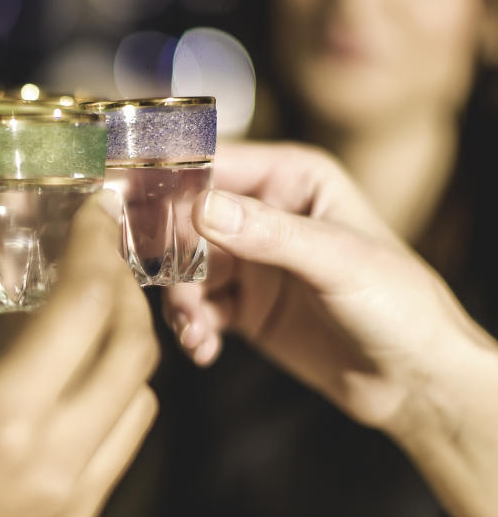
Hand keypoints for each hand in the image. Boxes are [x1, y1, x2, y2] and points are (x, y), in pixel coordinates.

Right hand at [0, 191, 158, 516]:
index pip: (83, 311)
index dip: (96, 248)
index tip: (93, 212)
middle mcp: (55, 467)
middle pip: (133, 350)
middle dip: (122, 286)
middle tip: (92, 251)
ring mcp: (73, 502)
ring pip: (140, 398)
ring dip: (124, 341)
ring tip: (85, 305)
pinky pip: (123, 442)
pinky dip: (116, 391)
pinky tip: (74, 370)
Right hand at [164, 142, 493, 431]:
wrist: (415, 384)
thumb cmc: (401, 306)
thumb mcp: (340, 261)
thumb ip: (270, 234)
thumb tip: (202, 208)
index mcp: (292, 178)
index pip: (216, 163)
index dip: (172, 180)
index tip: (130, 201)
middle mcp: (264, 212)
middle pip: (187, 219)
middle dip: (169, 254)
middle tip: (163, 283)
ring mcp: (250, 260)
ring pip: (184, 267)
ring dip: (180, 299)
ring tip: (194, 330)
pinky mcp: (242, 305)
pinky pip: (197, 307)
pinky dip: (192, 327)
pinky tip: (204, 348)